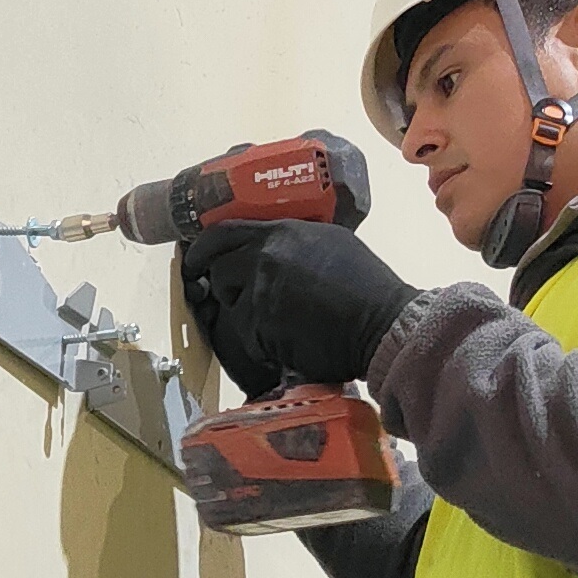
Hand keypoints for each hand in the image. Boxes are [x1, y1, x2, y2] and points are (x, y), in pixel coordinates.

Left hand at [181, 221, 418, 390]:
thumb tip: (274, 254)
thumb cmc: (368, 288)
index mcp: (282, 231)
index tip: (195, 261)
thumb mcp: (330, 245)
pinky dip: (264, 346)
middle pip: (220, 270)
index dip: (203, 248)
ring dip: (249, 320)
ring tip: (281, 327)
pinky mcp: (261, 324)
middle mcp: (266, 255)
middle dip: (227, 290)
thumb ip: (295, 245)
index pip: (224, 233)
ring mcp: (261, 289)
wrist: (382, 322)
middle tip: (243, 304)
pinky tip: (291, 345)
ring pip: (232, 307)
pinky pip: (248, 337)